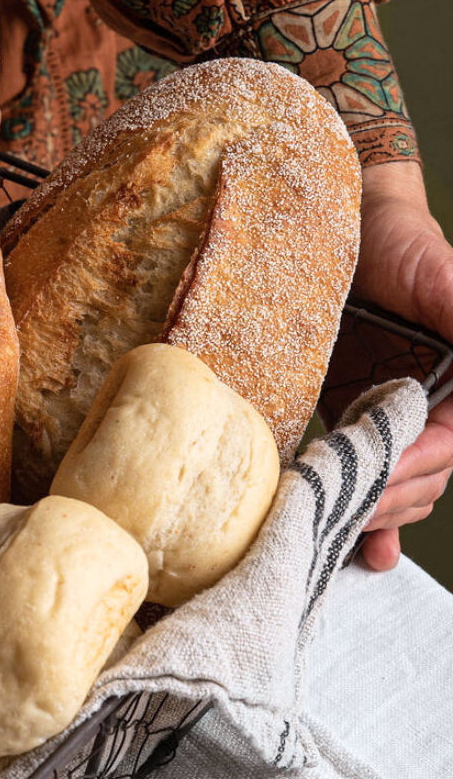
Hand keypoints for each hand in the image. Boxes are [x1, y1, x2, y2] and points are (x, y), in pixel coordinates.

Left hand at [348, 161, 452, 568]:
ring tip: (337, 530)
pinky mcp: (355, 421)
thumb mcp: (442, 278)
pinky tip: (359, 550)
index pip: (450, 445)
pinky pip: (367, 477)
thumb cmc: (401, 245)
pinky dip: (365, 516)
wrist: (348, 228)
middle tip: (342, 511)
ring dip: (374, 514)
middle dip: (390, 498)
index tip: (379, 480)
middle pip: (426, 476)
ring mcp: (394, 419)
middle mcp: (435, 407)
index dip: (417, 467)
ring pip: (398, 485)